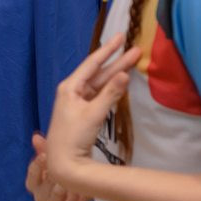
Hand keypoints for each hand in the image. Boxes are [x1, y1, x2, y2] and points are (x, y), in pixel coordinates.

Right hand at [26, 132, 90, 200]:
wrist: (82, 174)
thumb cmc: (64, 163)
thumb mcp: (53, 153)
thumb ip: (44, 147)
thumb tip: (36, 138)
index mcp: (34, 183)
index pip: (30, 178)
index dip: (37, 167)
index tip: (45, 156)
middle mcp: (41, 196)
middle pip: (39, 192)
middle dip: (50, 179)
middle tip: (58, 170)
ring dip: (61, 189)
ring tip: (69, 180)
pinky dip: (73, 200)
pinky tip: (78, 190)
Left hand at [42, 33, 140, 184]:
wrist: (64, 162)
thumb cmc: (74, 137)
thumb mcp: (94, 114)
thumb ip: (110, 94)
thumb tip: (124, 74)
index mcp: (70, 87)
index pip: (92, 64)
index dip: (108, 50)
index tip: (120, 37)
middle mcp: (72, 91)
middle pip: (98, 73)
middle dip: (117, 61)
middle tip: (135, 49)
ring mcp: (77, 101)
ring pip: (99, 83)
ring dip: (115, 74)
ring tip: (132, 61)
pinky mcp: (83, 112)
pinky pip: (98, 94)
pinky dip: (110, 88)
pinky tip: (120, 80)